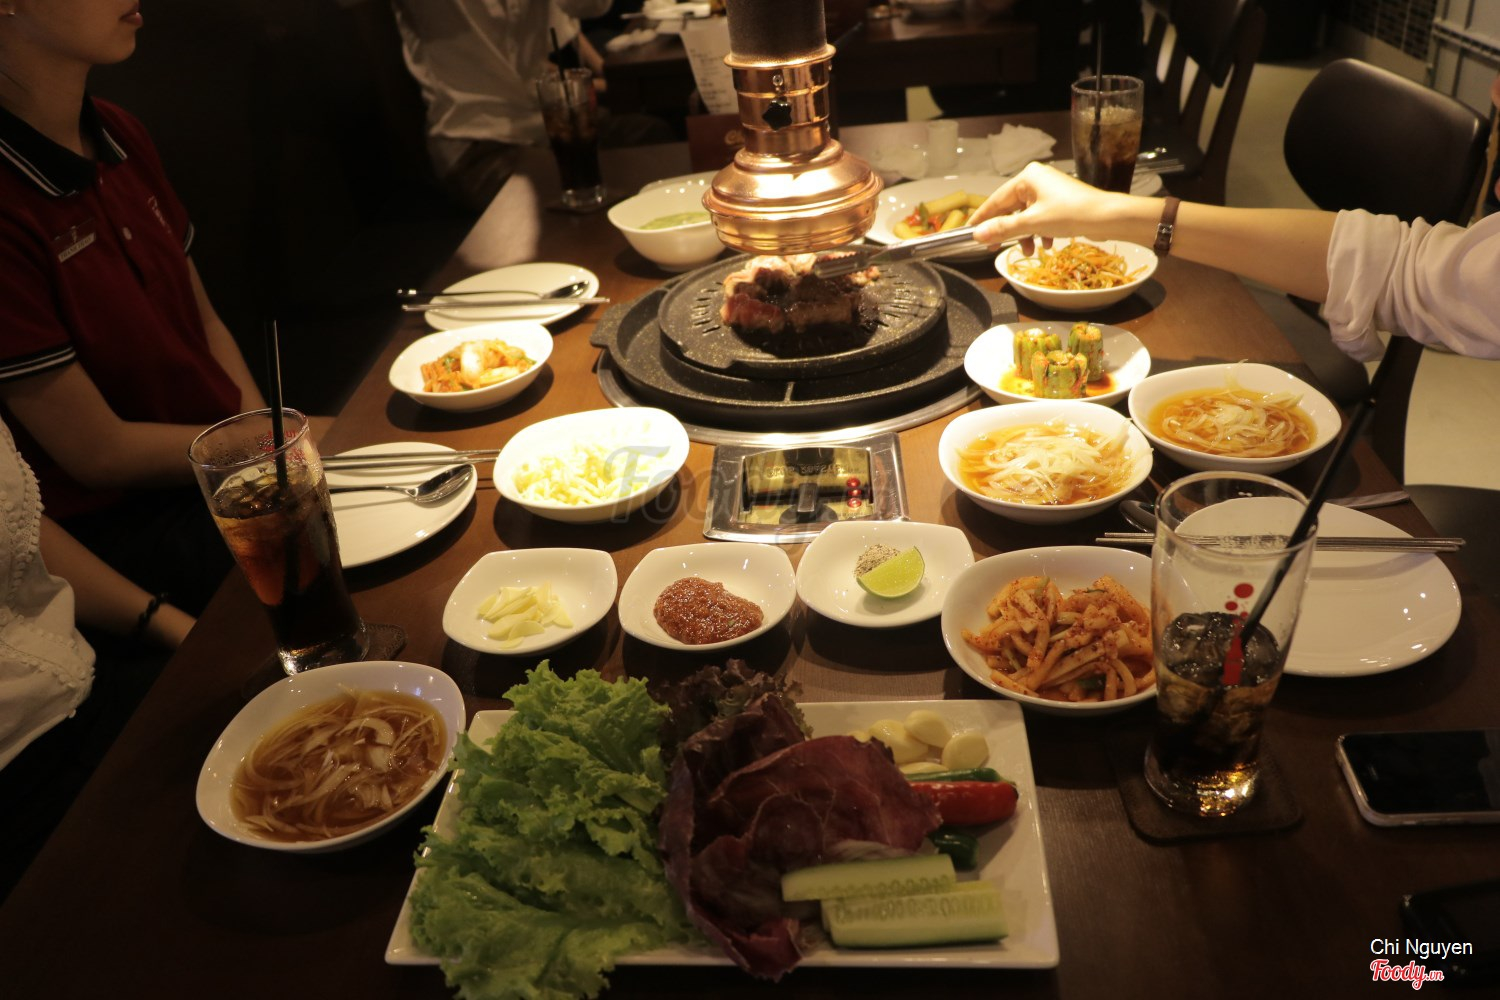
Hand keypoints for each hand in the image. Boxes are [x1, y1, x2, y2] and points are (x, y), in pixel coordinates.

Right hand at [969, 162, 1135, 253]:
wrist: (1107, 217)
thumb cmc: (1069, 214)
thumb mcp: (1032, 223)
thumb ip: (1002, 229)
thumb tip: (978, 235)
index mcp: (1027, 177)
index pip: (996, 199)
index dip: (982, 218)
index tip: (968, 232)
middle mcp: (1036, 180)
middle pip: (1011, 208)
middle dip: (1006, 230)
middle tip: (993, 249)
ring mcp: (1049, 190)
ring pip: (1026, 215)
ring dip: (1024, 234)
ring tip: (1027, 250)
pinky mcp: (1060, 201)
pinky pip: (1040, 217)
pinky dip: (1039, 231)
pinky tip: (1046, 244)